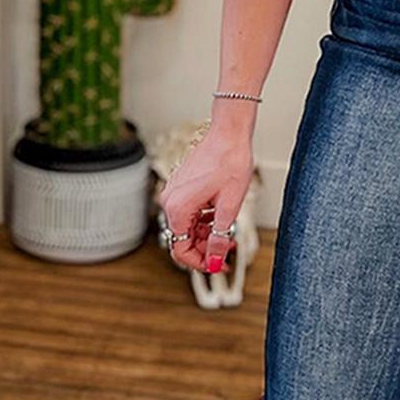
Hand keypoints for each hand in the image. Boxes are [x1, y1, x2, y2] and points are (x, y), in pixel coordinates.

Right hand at [155, 130, 254, 274]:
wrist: (228, 134)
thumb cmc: (229, 161)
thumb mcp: (229, 206)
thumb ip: (220, 237)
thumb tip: (216, 259)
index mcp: (178, 208)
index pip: (180, 249)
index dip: (200, 262)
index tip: (218, 265)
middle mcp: (170, 201)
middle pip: (182, 240)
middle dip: (205, 249)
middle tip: (227, 252)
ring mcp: (174, 194)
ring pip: (186, 227)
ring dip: (205, 235)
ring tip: (228, 232)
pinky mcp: (181, 188)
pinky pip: (189, 214)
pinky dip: (203, 221)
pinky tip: (219, 217)